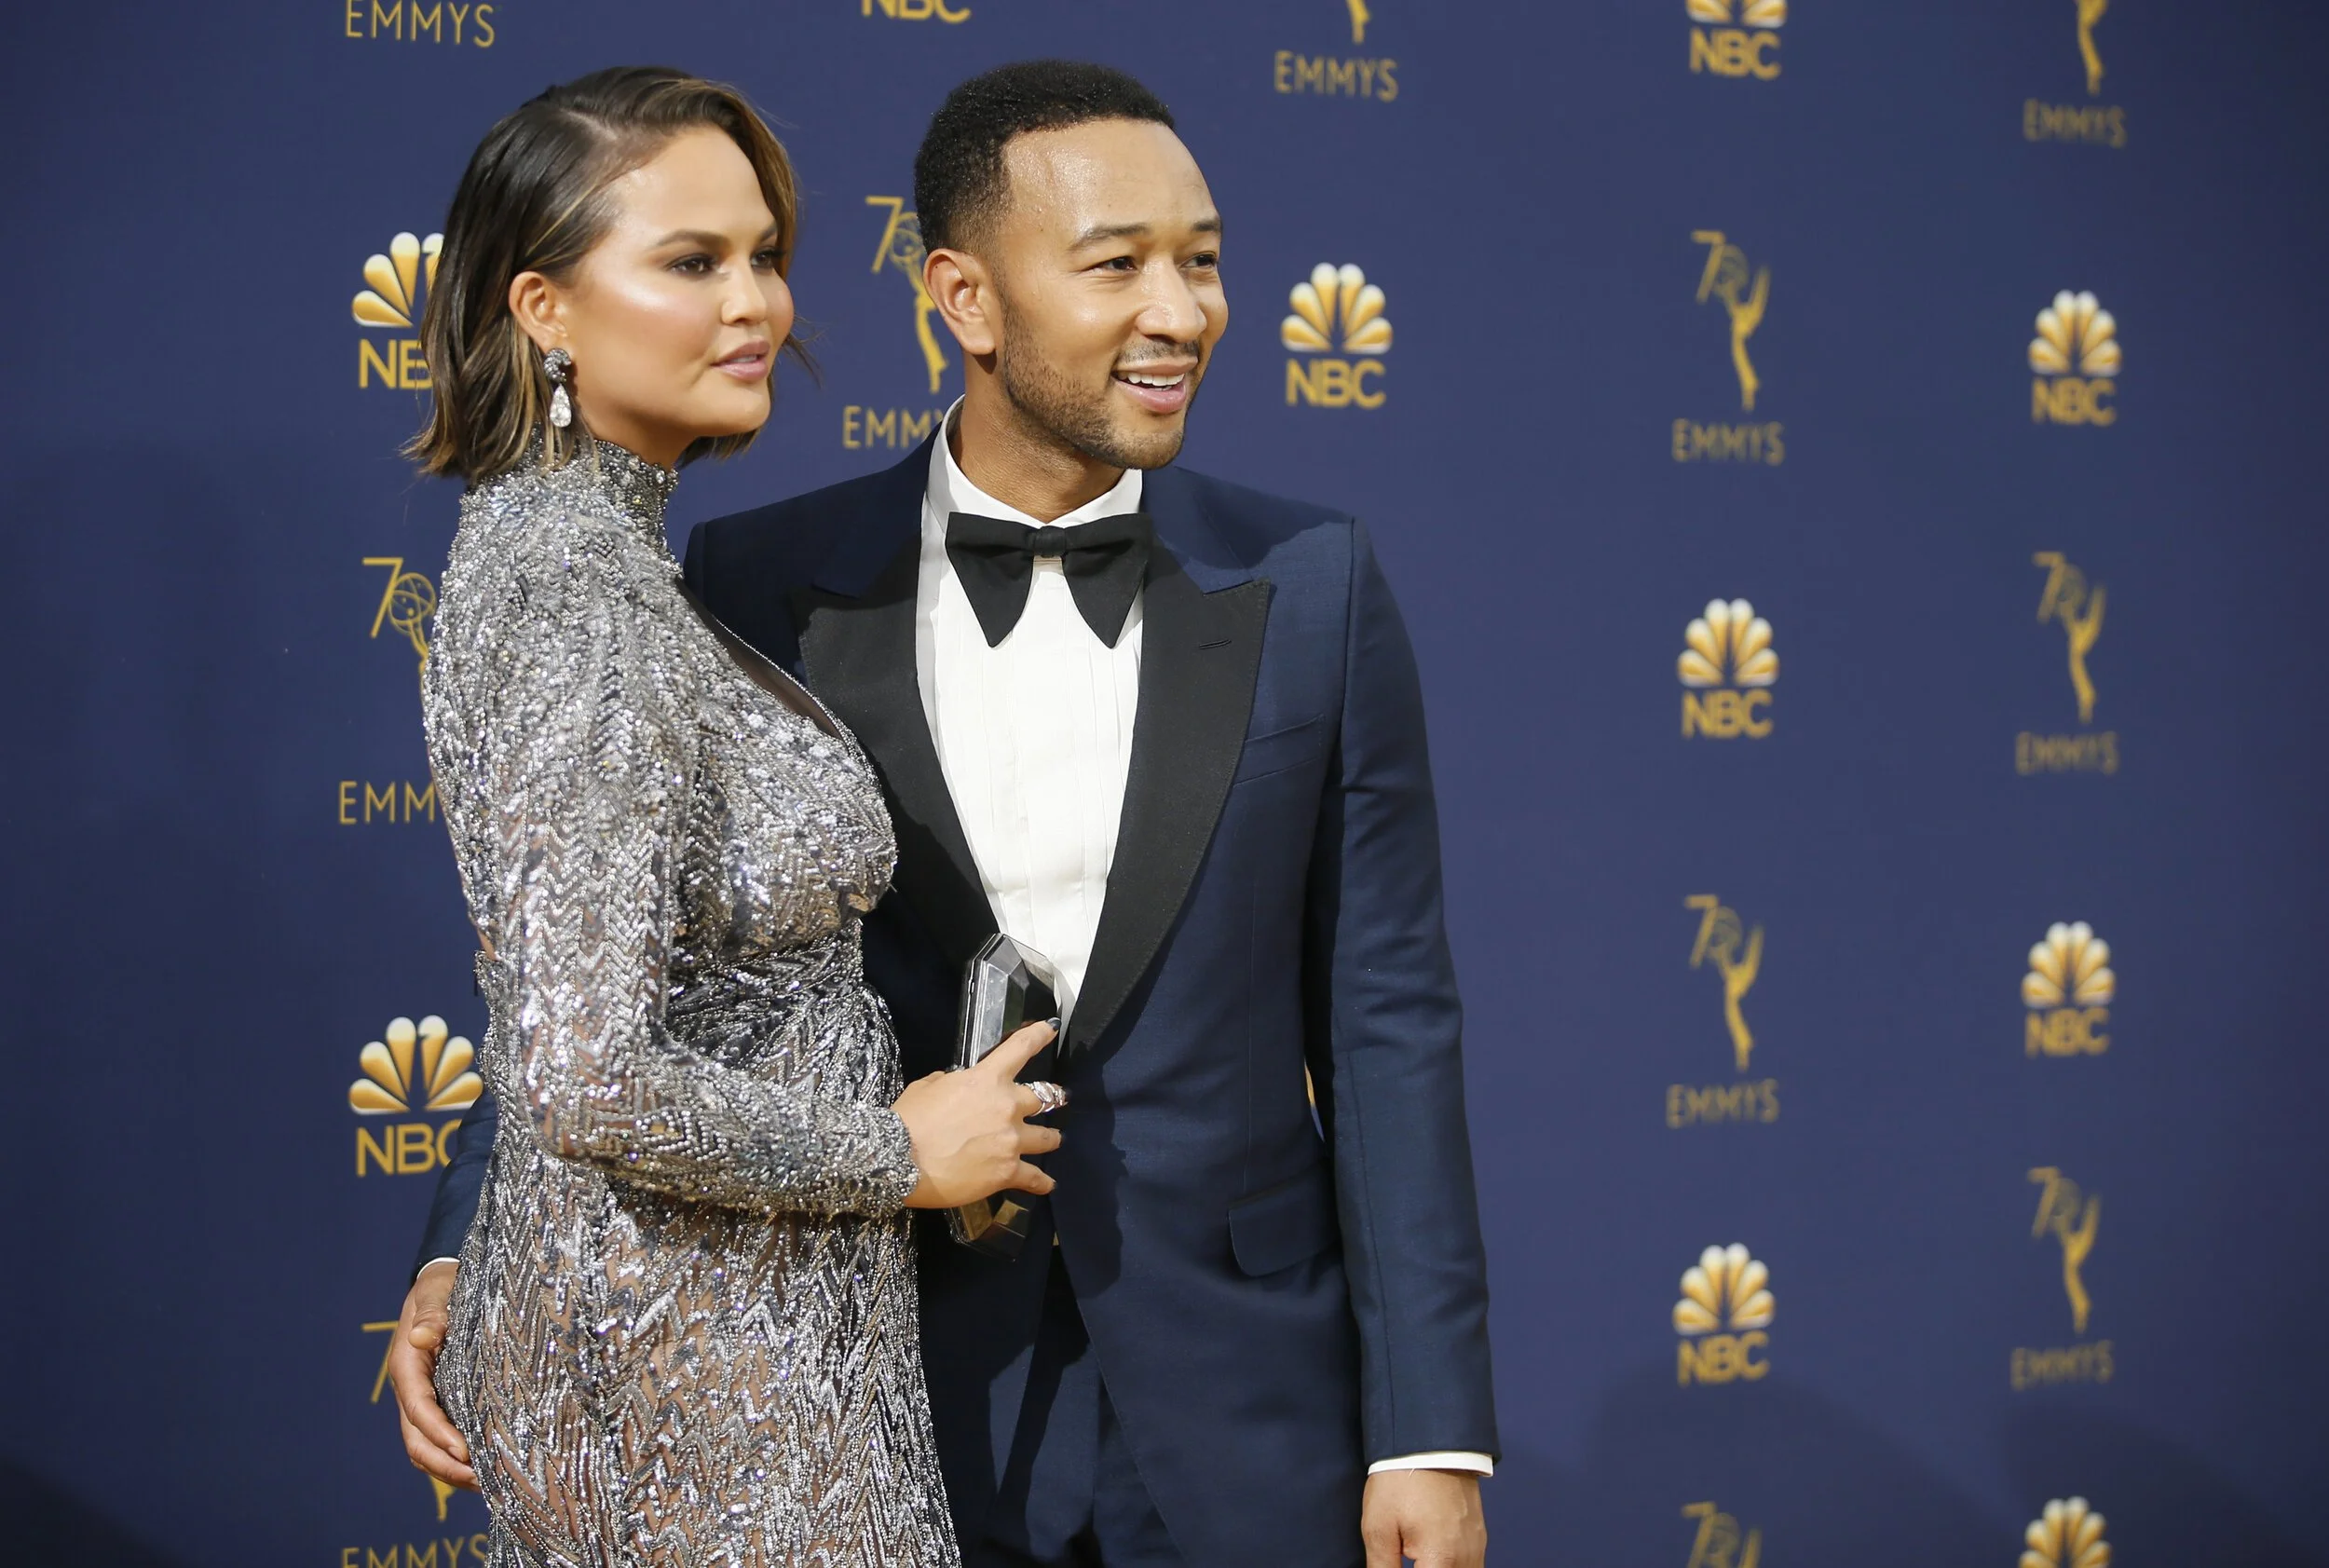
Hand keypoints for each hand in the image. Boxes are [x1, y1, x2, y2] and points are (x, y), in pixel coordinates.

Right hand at [389, 1261, 476, 1490]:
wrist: (443, 1285)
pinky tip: (487, 1468)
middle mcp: (412, 1390)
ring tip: (489, 1483)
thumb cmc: (443, 1287)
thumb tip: (421, 1336)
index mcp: (408, 1366)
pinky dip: (458, 1459)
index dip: (440, 1434)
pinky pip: (442, 1439)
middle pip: (418, 1441)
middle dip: (446, 1465)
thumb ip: (432, 1314)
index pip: (420, 1410)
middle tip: (483, 1481)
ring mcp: (424, 1400)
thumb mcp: (437, 1292)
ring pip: (427, 1448)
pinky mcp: (440, 1403)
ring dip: (452, 1470)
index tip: (466, 1452)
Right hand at [894, 1018, 1062, 1208]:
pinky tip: (1047, 1184)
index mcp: (986, 1079)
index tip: (1051, 1028)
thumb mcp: (926, 1086)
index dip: (1039, 1035)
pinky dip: (1042, 1182)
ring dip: (1050, 1138)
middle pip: (1043, 1097)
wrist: (900, 1161)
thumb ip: (949, 1081)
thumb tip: (956, 1083)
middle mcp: (1007, 1106)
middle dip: (1051, 1097)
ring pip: (1047, 1138)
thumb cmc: (909, 1120)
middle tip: (1056, 1099)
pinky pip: (1035, 1177)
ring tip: (1054, 1140)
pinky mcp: (1008, 1172)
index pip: (1020, 1048)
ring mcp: (1011, 1141)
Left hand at [1363, 1469, 1485, 1567]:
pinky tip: (1435, 1559)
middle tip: (1407, 1556)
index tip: (1398, 1562)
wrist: (1429, 1441)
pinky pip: (1472, 1565)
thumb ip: (1382, 1567)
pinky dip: (1454, 1567)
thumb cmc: (1400, 1483)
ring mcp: (1478, 1546)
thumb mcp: (1379, 1528)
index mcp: (1442, 1561)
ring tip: (1419, 1557)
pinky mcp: (1480, 1536)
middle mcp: (1467, 1558)